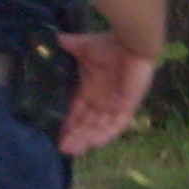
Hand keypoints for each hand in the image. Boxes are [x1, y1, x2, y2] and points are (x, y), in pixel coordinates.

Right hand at [55, 31, 155, 155]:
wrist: (132, 44)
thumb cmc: (109, 44)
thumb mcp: (84, 47)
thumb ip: (70, 46)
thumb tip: (55, 38)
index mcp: (91, 90)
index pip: (77, 112)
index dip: (68, 124)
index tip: (56, 136)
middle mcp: (102, 101)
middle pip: (86, 124)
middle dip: (75, 136)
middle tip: (61, 148)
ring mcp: (115, 105)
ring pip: (99, 128)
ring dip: (86, 138)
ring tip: (73, 149)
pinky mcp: (128, 107)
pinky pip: (116, 125)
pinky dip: (106, 134)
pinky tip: (94, 143)